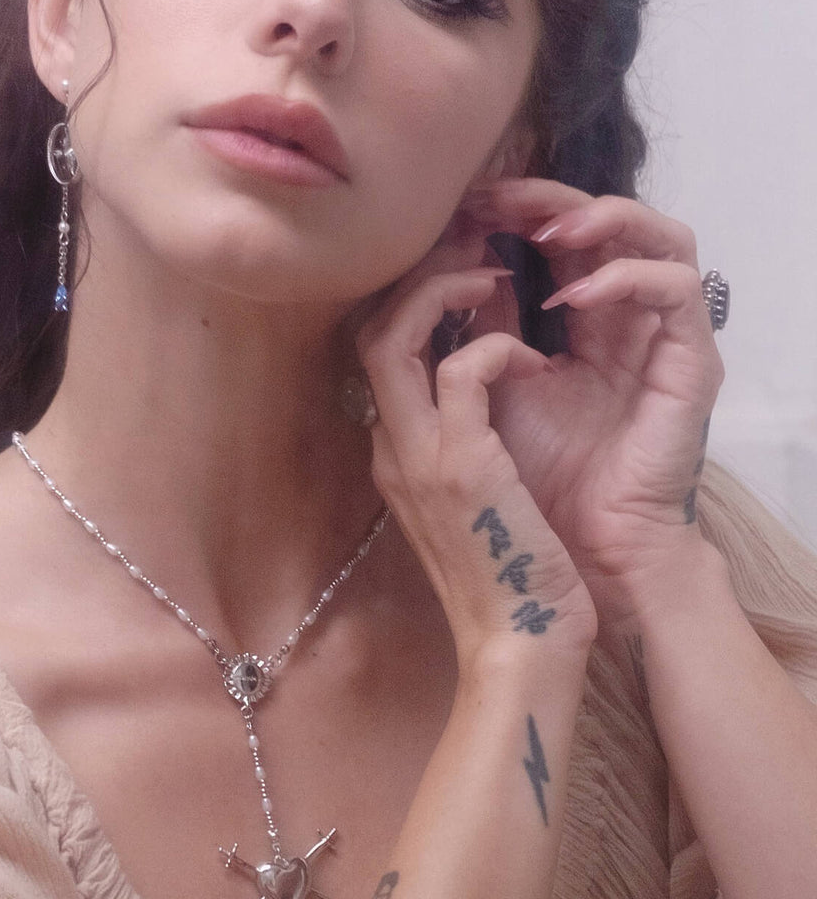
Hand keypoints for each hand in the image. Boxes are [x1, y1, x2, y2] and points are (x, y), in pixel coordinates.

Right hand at [355, 240, 598, 671]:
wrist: (521, 644)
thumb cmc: (511, 575)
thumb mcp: (473, 497)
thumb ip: (461, 442)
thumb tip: (474, 386)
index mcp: (395, 454)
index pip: (377, 355)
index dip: (411, 303)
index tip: (461, 278)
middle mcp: (392, 448)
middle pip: (367, 332)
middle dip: (414, 280)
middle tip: (470, 254)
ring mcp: (418, 455)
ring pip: (392, 337)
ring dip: (441, 292)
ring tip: (489, 278)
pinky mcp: (461, 464)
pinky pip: (462, 368)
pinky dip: (494, 344)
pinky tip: (531, 355)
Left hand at [462, 177, 724, 600]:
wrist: (580, 556)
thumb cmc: (535, 483)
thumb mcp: (490, 390)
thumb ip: (478, 331)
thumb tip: (444, 268)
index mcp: (583, 322)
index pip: (559, 236)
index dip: (513, 211)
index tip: (461, 206)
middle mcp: (631, 320)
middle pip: (609, 220)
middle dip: (548, 197)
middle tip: (492, 197)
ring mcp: (665, 338)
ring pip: (662, 234)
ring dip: (600, 218)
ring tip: (545, 229)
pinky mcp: (692, 363)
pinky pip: (678, 289)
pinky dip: (625, 277)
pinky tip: (570, 296)